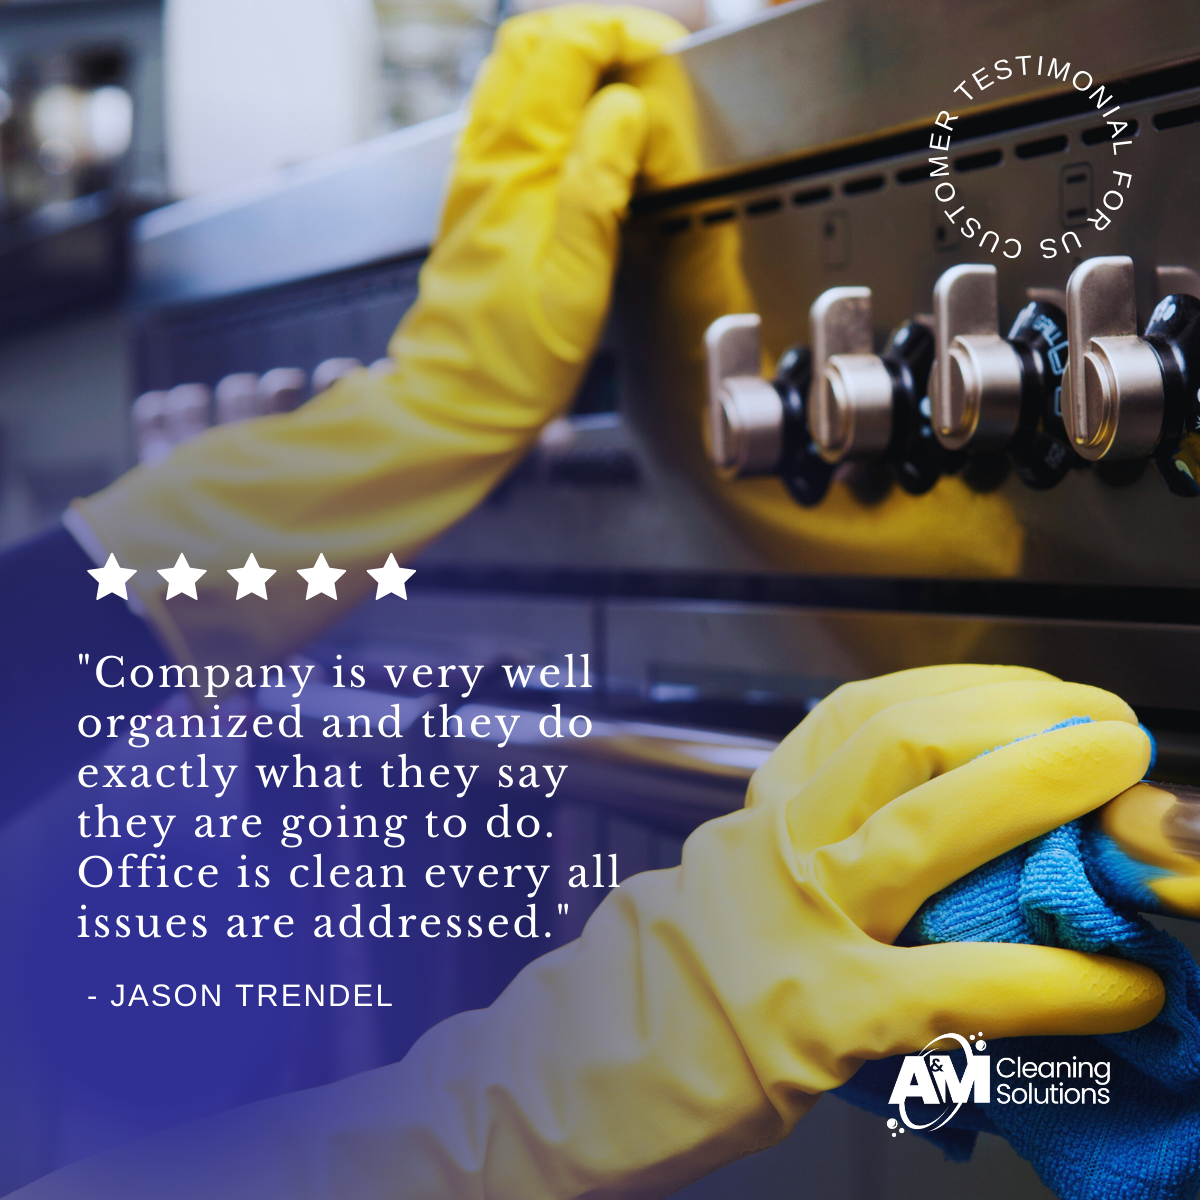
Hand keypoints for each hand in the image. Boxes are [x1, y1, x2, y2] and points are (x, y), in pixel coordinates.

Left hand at [71, 5, 686, 666]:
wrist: (456, 400)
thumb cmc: (514, 359)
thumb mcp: (577, 280)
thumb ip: (599, 185)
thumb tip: (624, 108)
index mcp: (513, 169)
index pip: (561, 50)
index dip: (621, 33)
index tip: (667, 54)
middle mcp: (486, 159)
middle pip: (530, 41)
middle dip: (597, 30)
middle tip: (653, 55)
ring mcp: (477, 174)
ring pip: (515, 72)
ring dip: (574, 56)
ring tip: (628, 81)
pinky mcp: (479, 197)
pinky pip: (511, 114)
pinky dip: (554, 95)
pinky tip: (587, 126)